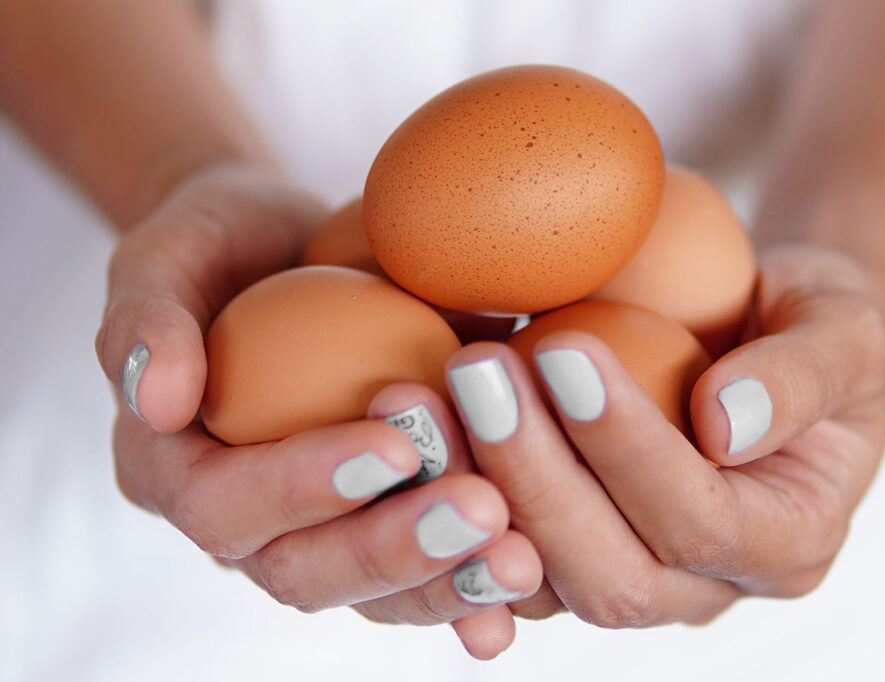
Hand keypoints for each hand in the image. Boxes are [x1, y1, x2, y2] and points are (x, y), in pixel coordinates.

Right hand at [94, 161, 541, 658]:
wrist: (279, 250)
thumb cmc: (215, 246)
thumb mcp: (166, 256)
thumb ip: (146, 320)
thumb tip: (159, 398)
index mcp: (173, 472)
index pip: (225, 505)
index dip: (304, 485)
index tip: (394, 446)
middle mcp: (243, 522)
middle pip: (305, 570)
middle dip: (394, 549)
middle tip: (482, 513)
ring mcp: (314, 530)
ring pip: (372, 591)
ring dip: (448, 581)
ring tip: (524, 559)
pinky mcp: (377, 520)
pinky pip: (421, 569)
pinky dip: (472, 580)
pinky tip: (533, 573)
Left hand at [440, 243, 884, 624]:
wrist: (765, 344)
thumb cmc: (813, 326)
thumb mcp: (844, 327)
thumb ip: (805, 375)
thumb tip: (727, 422)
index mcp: (790, 542)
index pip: (700, 519)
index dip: (627, 444)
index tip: (564, 348)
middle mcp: (710, 586)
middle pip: (611, 575)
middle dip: (535, 475)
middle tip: (477, 370)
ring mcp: (636, 579)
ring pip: (541, 581)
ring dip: (475, 494)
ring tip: (422, 398)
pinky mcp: (572, 556)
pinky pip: (503, 555)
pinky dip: (452, 503)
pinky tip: (411, 431)